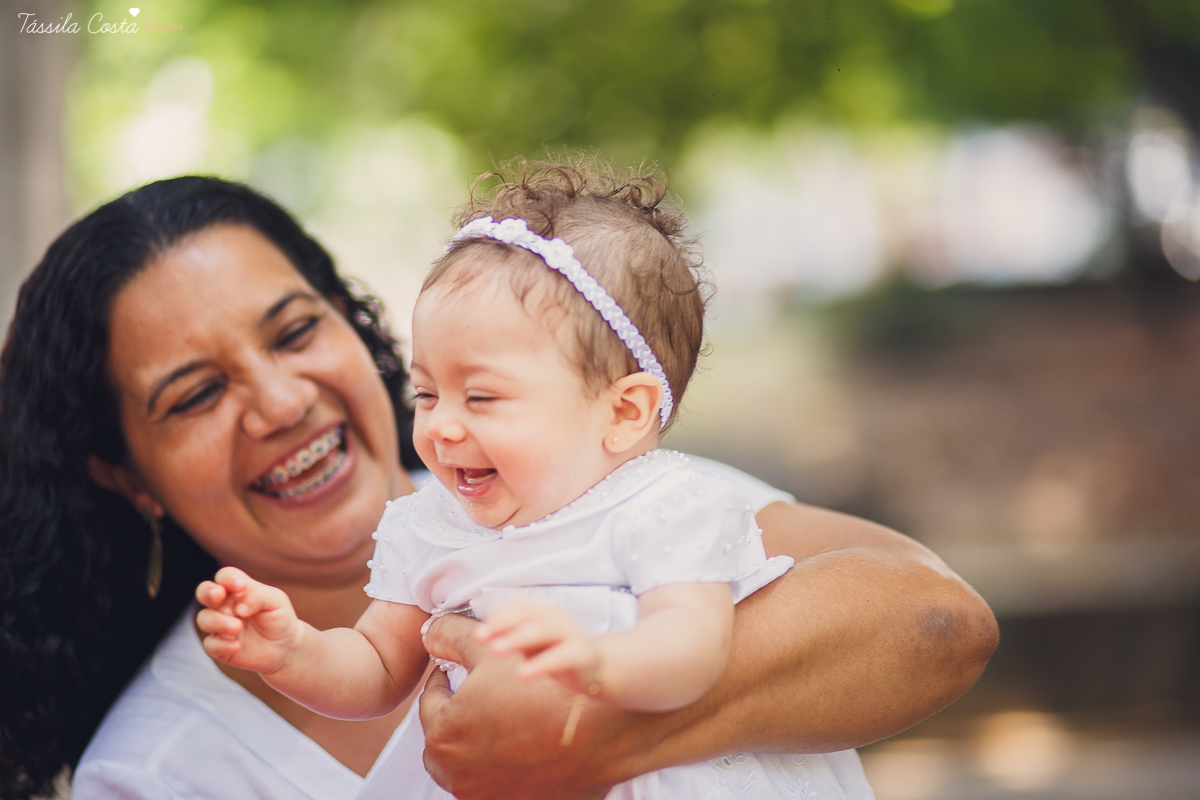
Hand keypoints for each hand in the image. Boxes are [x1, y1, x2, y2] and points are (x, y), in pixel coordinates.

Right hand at [195, 566, 302, 674]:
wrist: (285, 647)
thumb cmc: (279, 617)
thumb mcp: (276, 601)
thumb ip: (257, 596)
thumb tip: (238, 607)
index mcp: (238, 589)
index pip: (225, 576)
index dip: (228, 578)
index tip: (241, 586)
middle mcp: (225, 605)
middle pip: (204, 592)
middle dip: (207, 592)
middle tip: (218, 596)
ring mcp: (220, 626)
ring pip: (204, 619)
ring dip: (218, 622)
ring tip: (237, 627)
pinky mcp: (220, 647)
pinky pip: (210, 645)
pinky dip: (221, 645)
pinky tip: (237, 646)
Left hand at [419, 613, 635, 799]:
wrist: (595, 732)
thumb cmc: (540, 689)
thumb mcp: (491, 649)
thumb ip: (452, 636)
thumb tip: (431, 633)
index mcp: (442, 735)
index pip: (430, 702)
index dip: (444, 679)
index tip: (455, 670)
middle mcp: (455, 773)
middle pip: (444, 736)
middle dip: (455, 713)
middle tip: (474, 693)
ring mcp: (480, 795)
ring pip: (464, 761)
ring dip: (473, 740)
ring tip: (496, 716)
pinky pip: (491, 781)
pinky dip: (497, 762)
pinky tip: (515, 741)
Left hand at [474, 599, 601, 693]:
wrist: (596, 670)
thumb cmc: (555, 654)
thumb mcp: (530, 646)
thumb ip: (508, 638)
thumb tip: (478, 634)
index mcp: (543, 612)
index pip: (518, 607)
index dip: (498, 618)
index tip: (479, 636)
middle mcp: (557, 618)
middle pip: (529, 617)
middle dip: (504, 627)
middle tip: (482, 640)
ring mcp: (572, 634)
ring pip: (544, 630)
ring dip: (518, 639)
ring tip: (496, 652)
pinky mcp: (583, 655)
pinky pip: (561, 657)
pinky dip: (541, 664)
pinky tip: (523, 674)